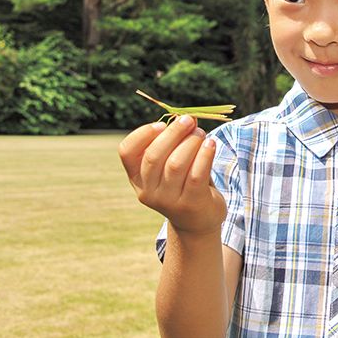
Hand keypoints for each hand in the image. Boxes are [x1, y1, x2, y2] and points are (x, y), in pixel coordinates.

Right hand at [118, 115, 226, 234]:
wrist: (197, 220)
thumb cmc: (183, 183)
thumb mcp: (171, 164)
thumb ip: (174, 143)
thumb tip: (188, 117)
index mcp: (137, 177)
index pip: (127, 152)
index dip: (142, 134)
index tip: (161, 123)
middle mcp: (148, 191)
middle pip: (154, 156)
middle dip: (173, 133)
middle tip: (189, 121)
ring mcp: (168, 201)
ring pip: (175, 164)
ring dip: (191, 142)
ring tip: (201, 134)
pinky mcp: (190, 204)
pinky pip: (196, 175)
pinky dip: (205, 155)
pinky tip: (211, 144)